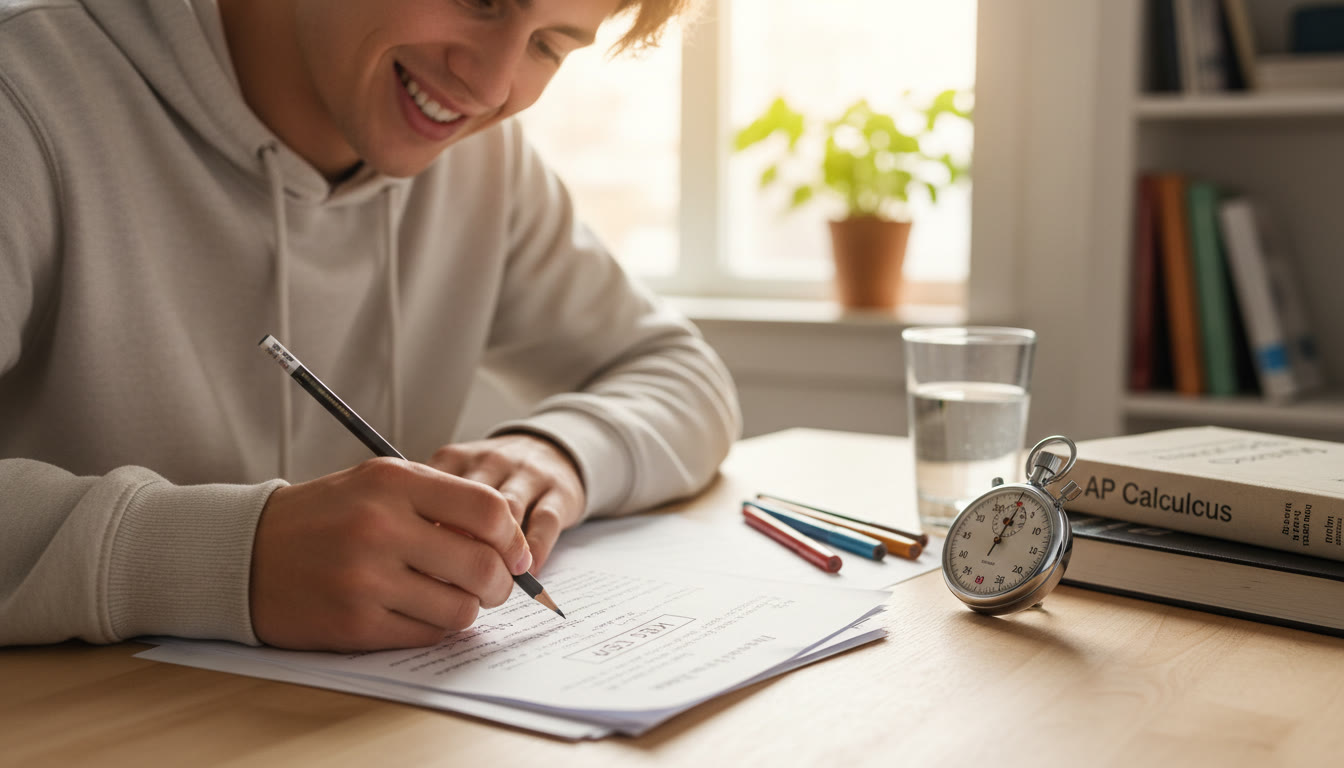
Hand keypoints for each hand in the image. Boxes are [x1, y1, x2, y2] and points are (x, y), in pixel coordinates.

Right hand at [250, 458, 532, 651]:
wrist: (245, 553)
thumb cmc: (325, 516)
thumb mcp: (378, 483)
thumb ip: (441, 499)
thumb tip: (508, 539)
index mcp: (392, 483)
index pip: (488, 511)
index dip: (512, 538)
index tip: (515, 553)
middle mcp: (380, 527)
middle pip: (482, 565)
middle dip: (501, 582)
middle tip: (495, 585)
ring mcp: (366, 579)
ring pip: (461, 608)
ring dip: (469, 609)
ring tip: (453, 597)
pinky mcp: (354, 623)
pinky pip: (427, 634)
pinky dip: (435, 627)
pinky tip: (420, 611)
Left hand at [428, 433, 585, 572]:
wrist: (548, 451)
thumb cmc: (489, 480)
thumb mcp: (455, 483)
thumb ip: (431, 513)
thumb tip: (412, 563)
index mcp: (455, 461)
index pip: (432, 496)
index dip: (426, 536)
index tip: (423, 568)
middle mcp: (490, 462)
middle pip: (471, 505)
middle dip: (463, 550)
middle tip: (455, 586)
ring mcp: (527, 474)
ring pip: (510, 512)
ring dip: (500, 553)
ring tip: (492, 586)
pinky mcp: (559, 491)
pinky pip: (545, 522)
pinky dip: (535, 551)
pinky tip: (526, 573)